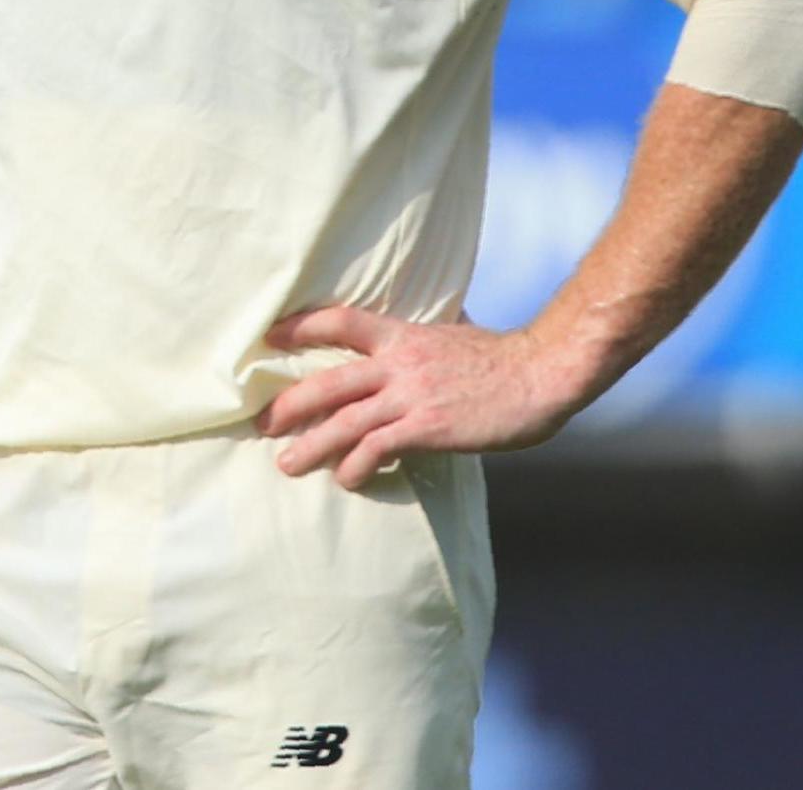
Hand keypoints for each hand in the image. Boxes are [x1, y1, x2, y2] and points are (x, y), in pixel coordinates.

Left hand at [257, 307, 580, 490]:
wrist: (541, 374)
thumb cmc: (501, 358)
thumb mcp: (450, 334)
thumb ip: (421, 340)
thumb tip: (416, 336)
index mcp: (401, 335)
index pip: (339, 322)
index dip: (300, 327)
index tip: (269, 337)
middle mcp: (398, 363)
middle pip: (327, 382)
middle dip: (289, 405)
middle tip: (261, 423)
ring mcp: (411, 396)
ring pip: (344, 422)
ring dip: (312, 446)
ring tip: (288, 464)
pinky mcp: (427, 428)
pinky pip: (378, 449)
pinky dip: (356, 466)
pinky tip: (347, 480)